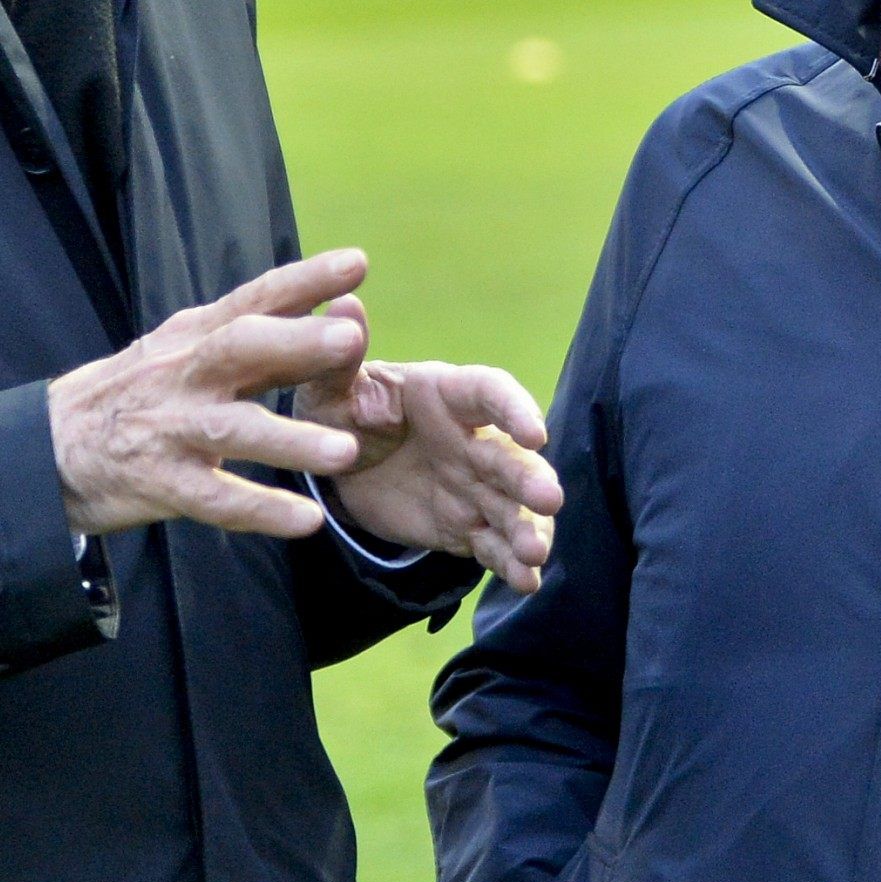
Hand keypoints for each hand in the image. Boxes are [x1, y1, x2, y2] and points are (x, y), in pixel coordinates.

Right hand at [47, 252, 371, 538]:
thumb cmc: (143, 388)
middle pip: (240, 348)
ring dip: (291, 440)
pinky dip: (261, 509)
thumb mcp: (188, 346)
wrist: (49, 447)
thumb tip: (337, 304)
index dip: (304, 279)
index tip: (356, 263)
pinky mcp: (160, 482)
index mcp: (198, 335)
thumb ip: (258, 329)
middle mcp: (186, 374)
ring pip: (234, 430)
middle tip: (350, 338)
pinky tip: (305, 520)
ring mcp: (172, 429)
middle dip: (295, 342)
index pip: (256, 298)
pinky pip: (214, 499)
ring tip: (347, 452)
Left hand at [294, 300, 561, 595]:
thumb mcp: (330, 387)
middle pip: (511, 456)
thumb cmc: (338, 409)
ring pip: (510, 505)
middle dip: (532, 478)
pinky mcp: (463, 525)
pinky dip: (510, 564)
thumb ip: (339, 355)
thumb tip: (339, 298)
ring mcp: (472, 484)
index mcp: (447, 395)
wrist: (339, 461)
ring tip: (537, 554)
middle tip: (550, 500)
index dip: (515, 409)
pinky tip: (526, 582)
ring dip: (528, 527)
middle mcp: (471, 438)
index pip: (491, 392)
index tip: (535, 433)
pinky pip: (492, 545)